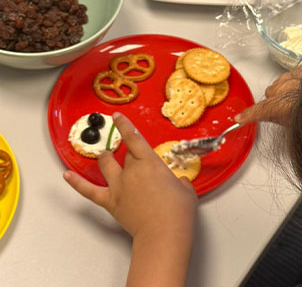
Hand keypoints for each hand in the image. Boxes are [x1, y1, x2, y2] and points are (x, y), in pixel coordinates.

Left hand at [64, 112, 197, 238]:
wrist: (164, 231)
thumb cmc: (177, 211)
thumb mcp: (185, 190)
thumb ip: (180, 182)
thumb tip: (179, 184)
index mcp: (150, 162)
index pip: (134, 138)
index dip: (124, 125)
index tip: (117, 117)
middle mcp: (132, 170)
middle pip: (125, 154)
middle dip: (130, 155)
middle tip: (136, 158)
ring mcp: (119, 185)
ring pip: (106, 164)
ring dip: (106, 158)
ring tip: (106, 156)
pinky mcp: (110, 202)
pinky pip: (89, 190)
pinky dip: (76, 183)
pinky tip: (67, 176)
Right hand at [235, 63, 301, 124]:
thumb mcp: (299, 125)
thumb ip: (286, 120)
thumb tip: (281, 119)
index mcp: (282, 105)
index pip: (260, 110)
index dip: (249, 115)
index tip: (240, 118)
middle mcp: (286, 87)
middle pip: (271, 93)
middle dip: (274, 100)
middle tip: (284, 110)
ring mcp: (297, 75)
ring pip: (282, 80)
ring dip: (285, 88)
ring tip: (297, 97)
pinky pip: (296, 72)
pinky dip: (298, 79)